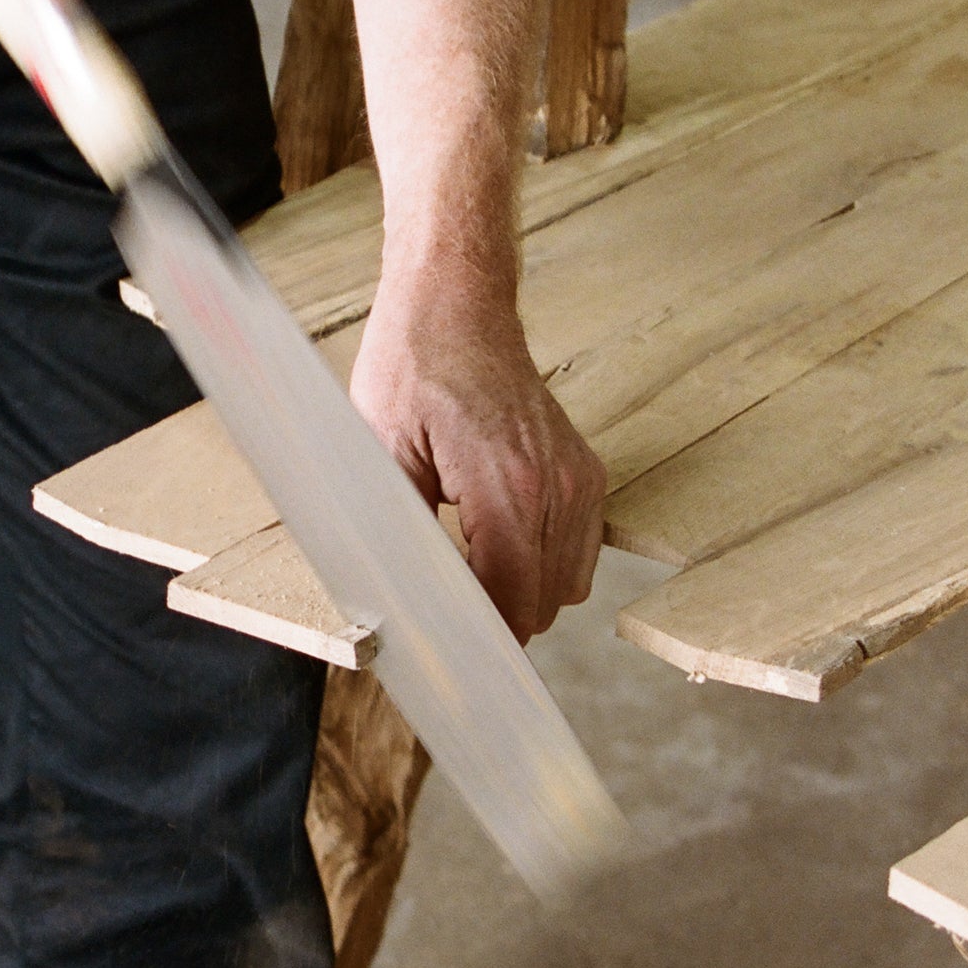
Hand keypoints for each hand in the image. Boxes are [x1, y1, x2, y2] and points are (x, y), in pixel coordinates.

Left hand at [348, 255, 604, 643]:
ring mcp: (580, 479)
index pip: (511, 601)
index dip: (481, 643)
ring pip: (565, 588)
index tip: (450, 661)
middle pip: (541, 605)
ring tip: (468, 573)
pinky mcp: (587, 473)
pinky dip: (544, 566)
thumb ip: (399, 533)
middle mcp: (558, 487)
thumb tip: (402, 601)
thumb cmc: (412, 368)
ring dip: (521, 594)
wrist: (456, 306)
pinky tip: (497, 545)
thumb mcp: (381, 452)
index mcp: (508, 486)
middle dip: (496, 622)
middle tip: (444, 616)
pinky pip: (580, 554)